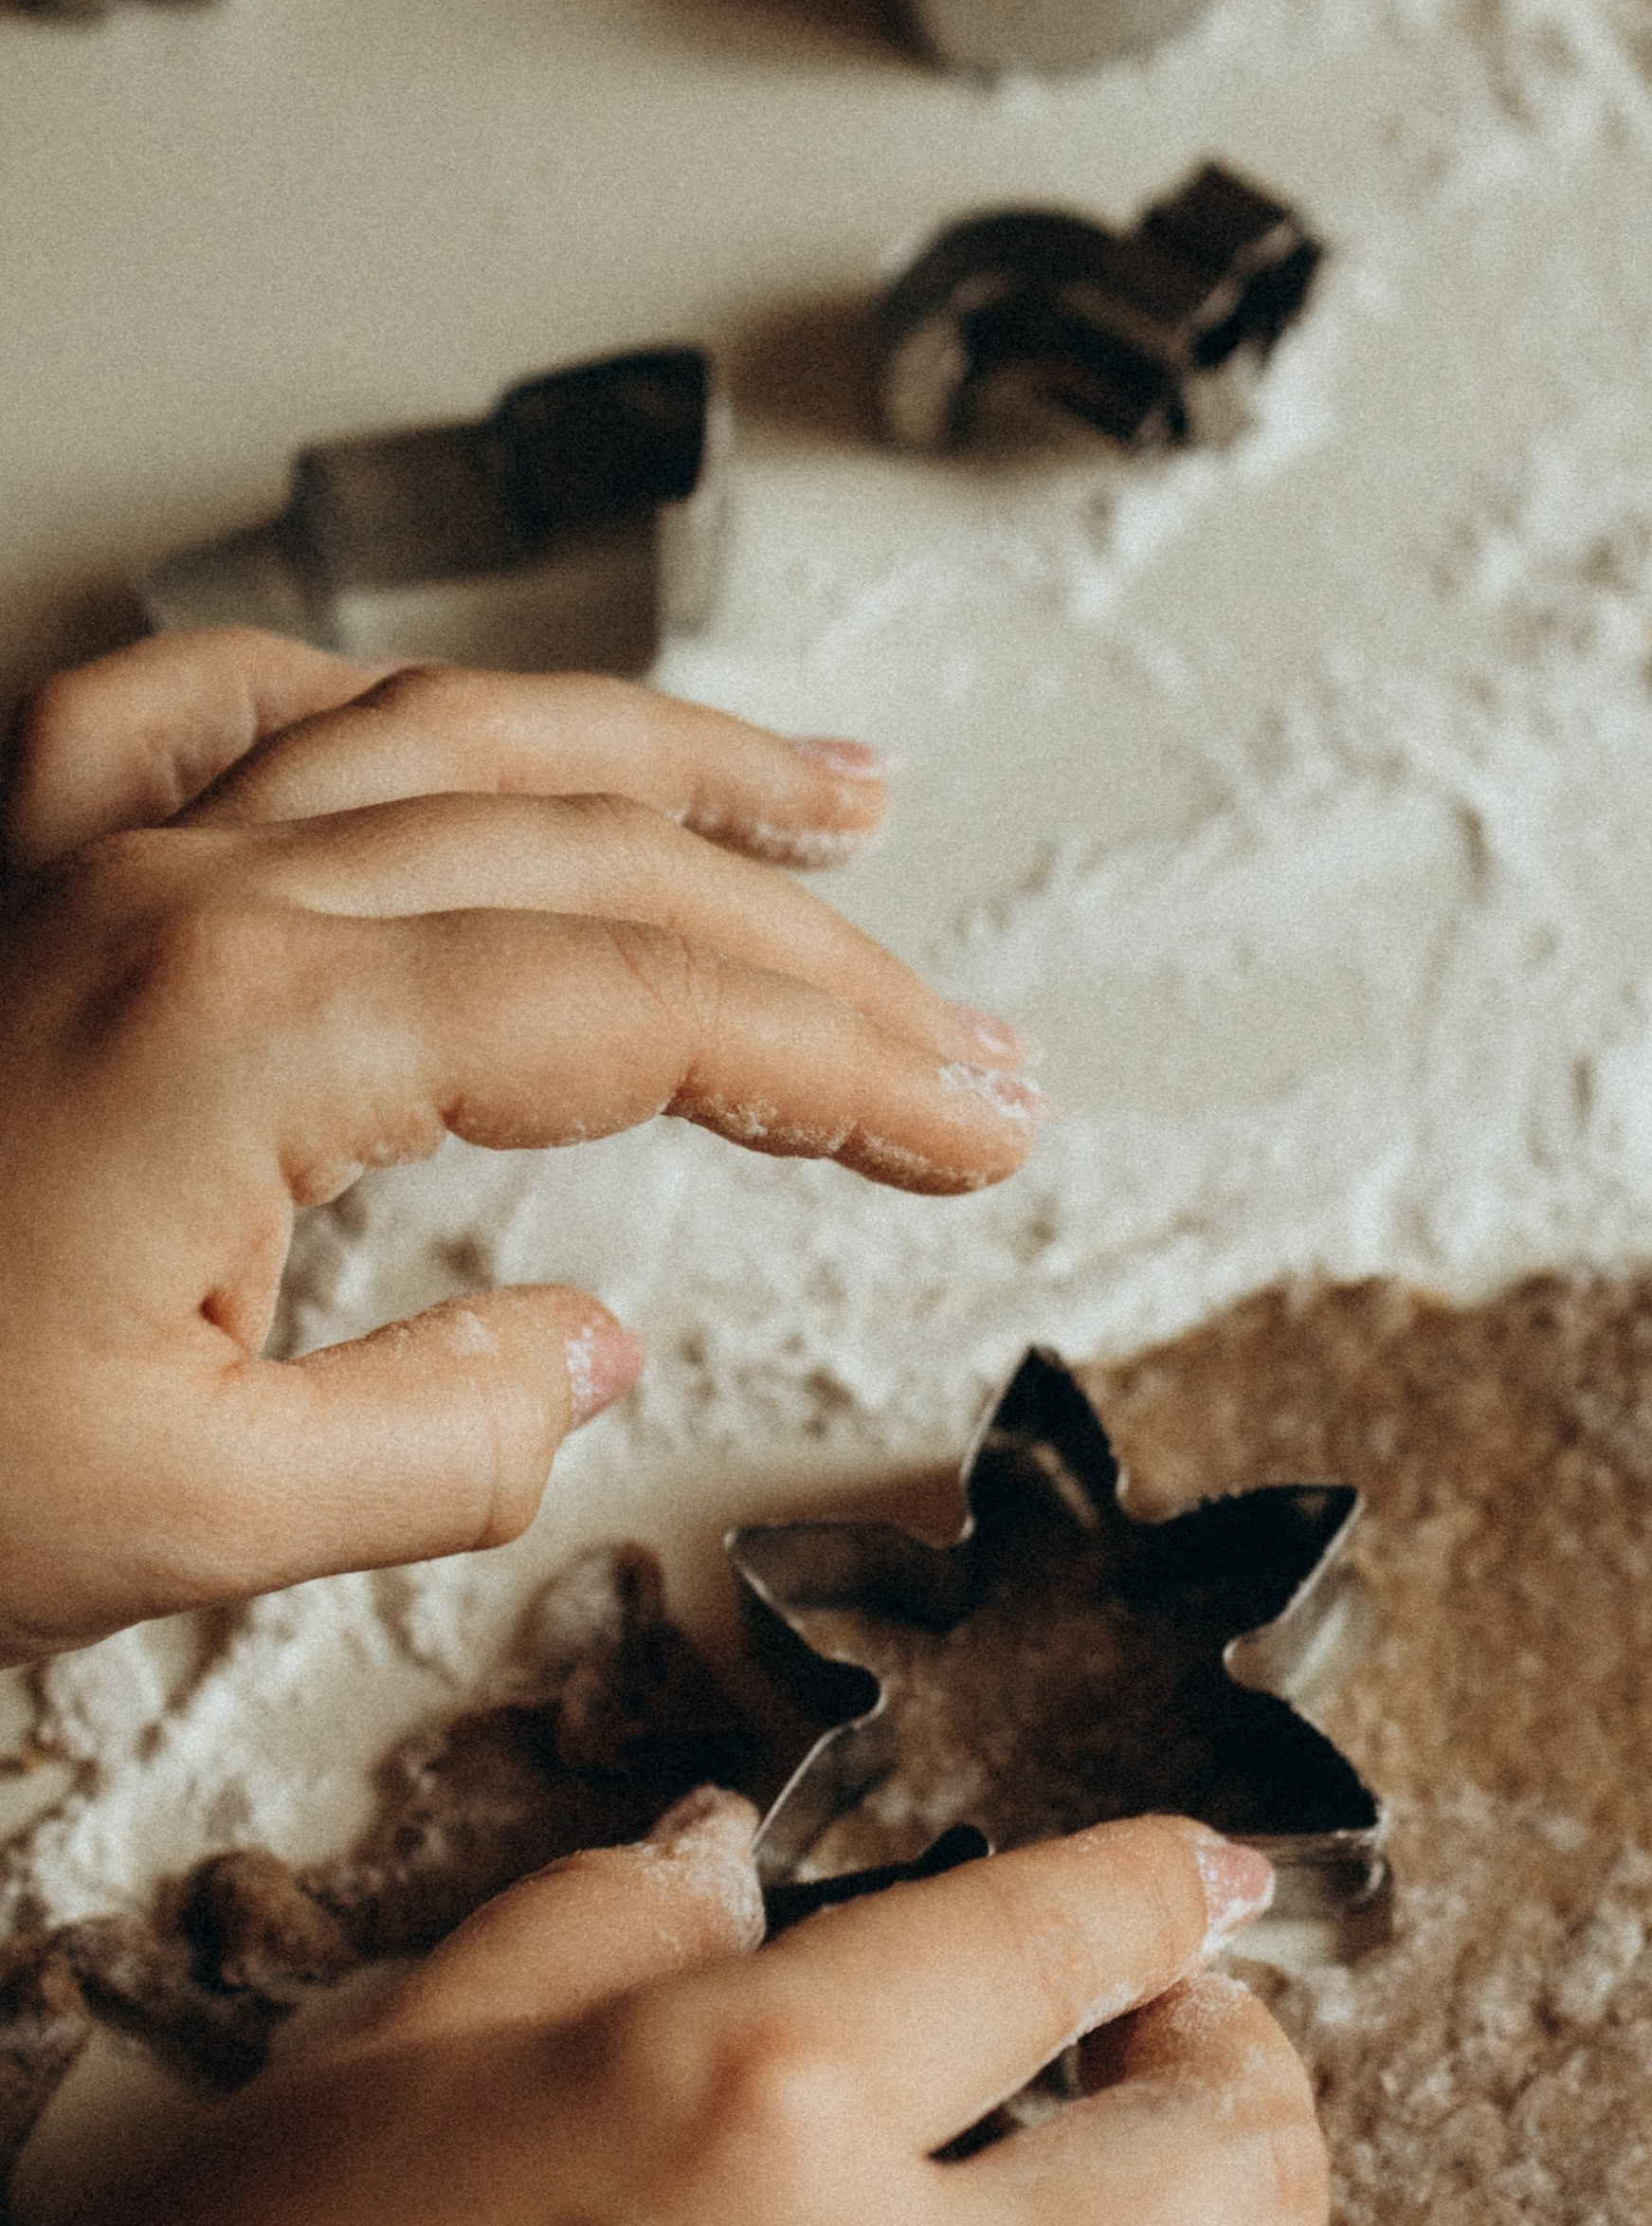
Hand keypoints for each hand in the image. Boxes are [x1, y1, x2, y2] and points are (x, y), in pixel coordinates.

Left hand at [0, 631, 1047, 1658]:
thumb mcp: (177, 1523)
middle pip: (588, 857)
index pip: (643, 1005)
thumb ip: (436, 1437)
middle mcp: (181, 885)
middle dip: (815, 945)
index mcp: (244, 1032)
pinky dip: (377, 706)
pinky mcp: (13, 852)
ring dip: (664, 761)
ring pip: (443, 731)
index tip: (982, 1128)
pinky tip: (461, 728)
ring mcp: (86, 840)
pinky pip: (218, 702)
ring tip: (831, 799)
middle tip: (964, 1039)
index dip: (849, 1063)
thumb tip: (590, 1357)